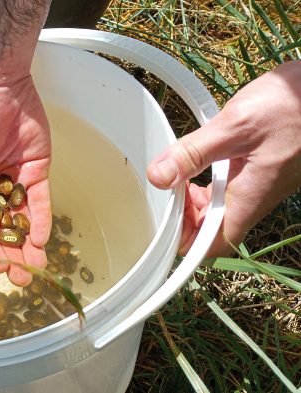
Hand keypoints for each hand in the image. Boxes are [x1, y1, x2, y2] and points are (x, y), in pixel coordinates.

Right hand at [0, 75, 50, 285]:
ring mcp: (14, 181)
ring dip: (30, 244)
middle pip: (2, 228)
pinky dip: (41, 218)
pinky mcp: (36, 171)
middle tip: (24, 279)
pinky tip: (42, 238)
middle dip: (13, 254)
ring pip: (23, 218)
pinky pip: (40, 199)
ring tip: (39, 268)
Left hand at [147, 60, 300, 254]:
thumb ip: (194, 153)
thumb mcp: (234, 127)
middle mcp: (254, 199)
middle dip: (183, 215)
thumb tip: (158, 176)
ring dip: (192, 198)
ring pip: (217, 208)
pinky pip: (226, 189)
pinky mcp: (258, 171)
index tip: (165, 217)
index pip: (212, 245)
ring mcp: (257, 186)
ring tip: (176, 171)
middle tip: (166, 186)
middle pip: (210, 228)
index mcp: (248, 199)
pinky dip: (205, 182)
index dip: (185, 241)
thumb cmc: (291, 106)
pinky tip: (195, 159)